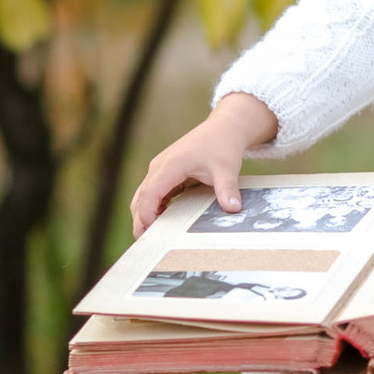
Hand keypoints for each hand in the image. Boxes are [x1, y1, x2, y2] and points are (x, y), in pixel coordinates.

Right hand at [130, 93, 279, 236]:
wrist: (223, 128)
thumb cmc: (222, 146)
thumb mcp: (226, 168)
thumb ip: (227, 189)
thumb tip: (233, 209)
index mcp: (170, 165)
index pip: (149, 193)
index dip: (147, 214)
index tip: (152, 233)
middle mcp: (159, 167)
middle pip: (140, 197)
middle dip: (140, 220)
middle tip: (144, 244)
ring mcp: (160, 170)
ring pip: (143, 196)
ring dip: (144, 216)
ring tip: (150, 239)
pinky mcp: (165, 174)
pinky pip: (153, 194)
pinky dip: (153, 209)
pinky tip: (161, 225)